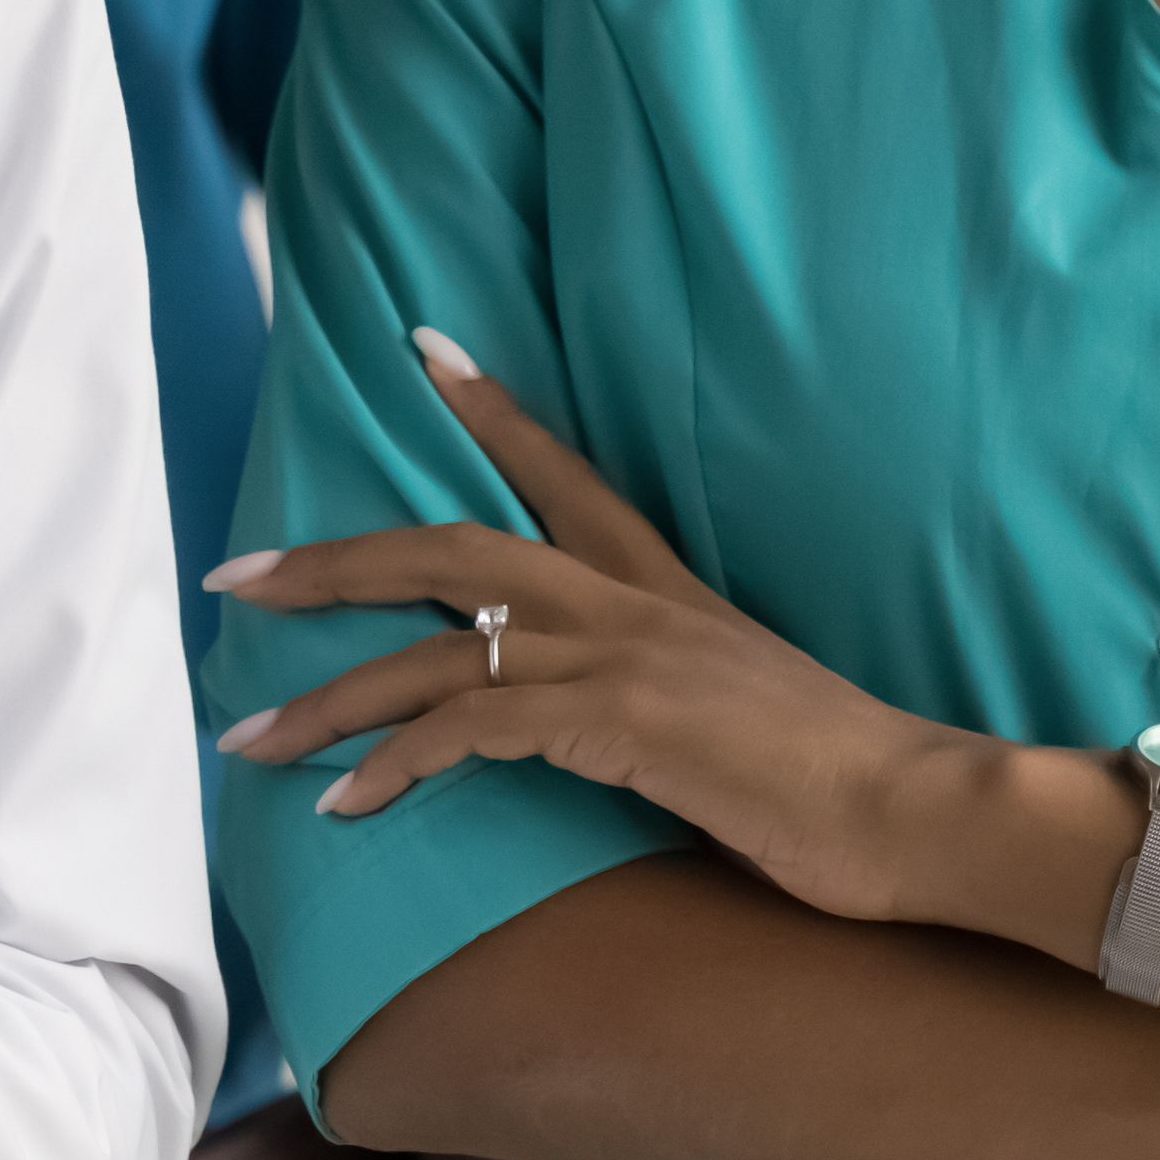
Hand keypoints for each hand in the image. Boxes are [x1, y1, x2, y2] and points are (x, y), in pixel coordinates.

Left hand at [213, 331, 995, 928]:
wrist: (921, 811)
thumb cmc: (841, 785)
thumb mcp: (740, 713)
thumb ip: (669, 699)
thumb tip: (621, 725)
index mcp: (666, 589)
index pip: (564, 473)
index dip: (489, 412)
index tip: (426, 348)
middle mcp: (631, 603)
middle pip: (451, 547)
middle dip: (333, 563)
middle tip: (238, 576)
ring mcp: (621, 654)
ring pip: (435, 646)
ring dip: (329, 697)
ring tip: (248, 737)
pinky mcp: (617, 720)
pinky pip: (471, 724)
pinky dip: (396, 763)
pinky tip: (347, 803)